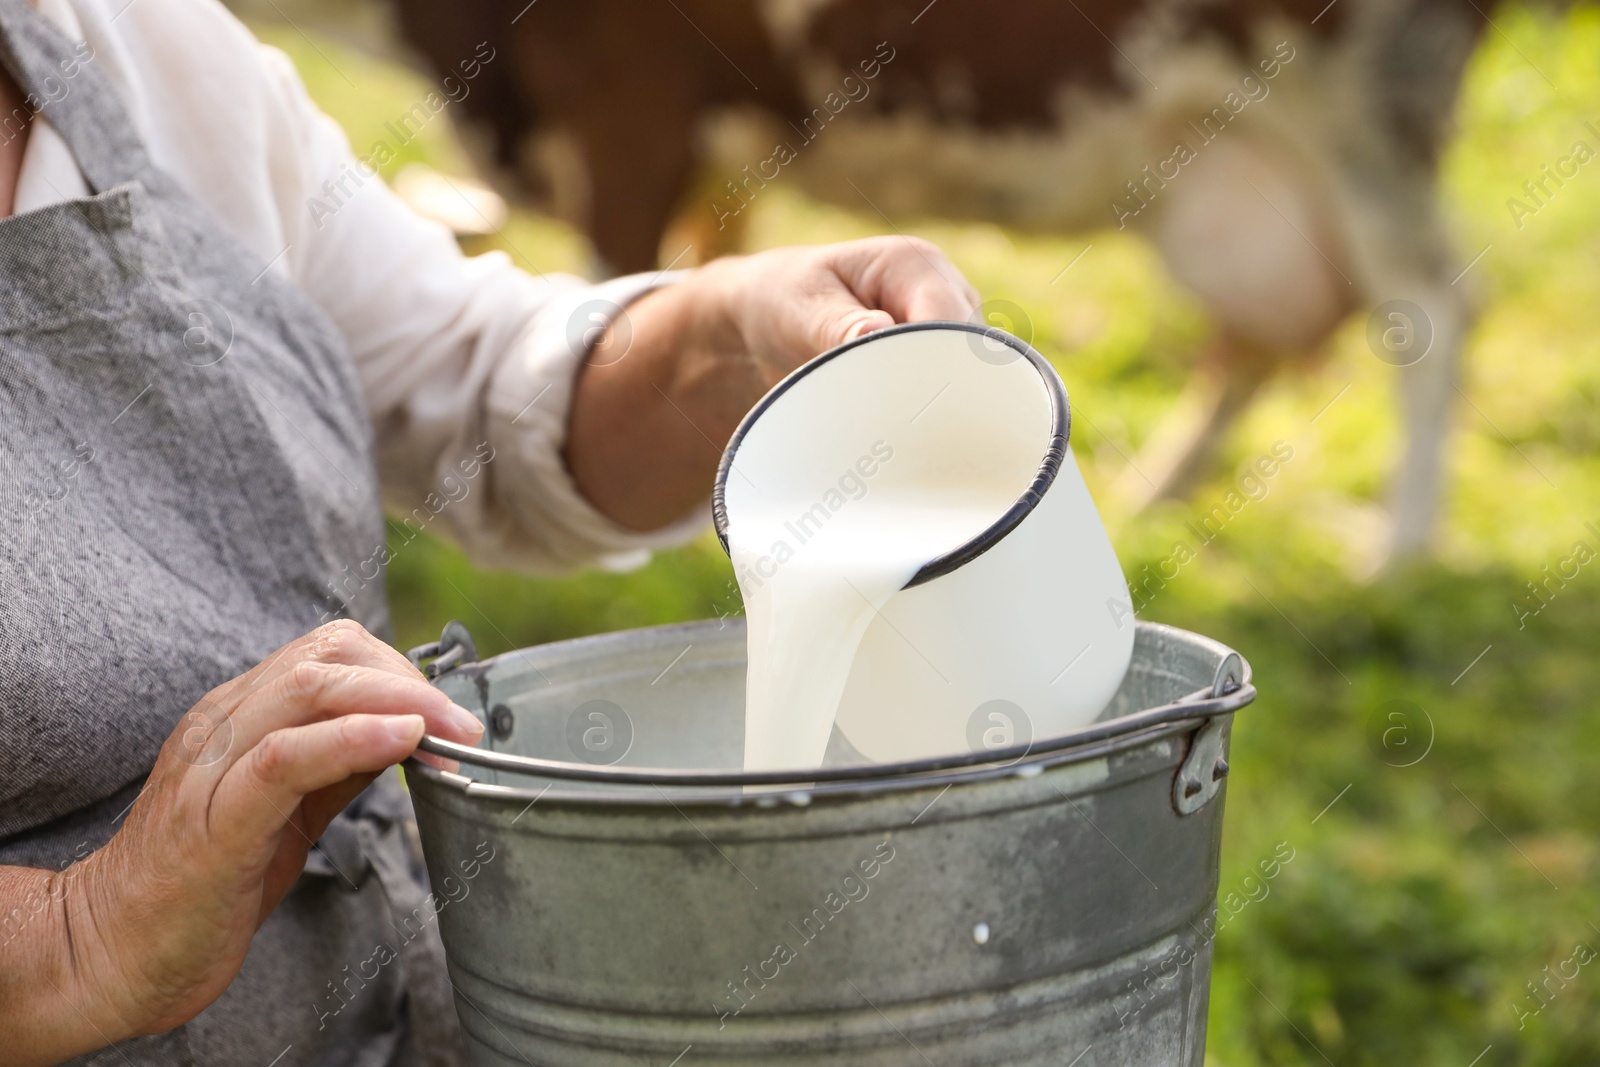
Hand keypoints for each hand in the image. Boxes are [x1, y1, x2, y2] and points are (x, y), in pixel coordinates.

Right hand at [8, 620, 482, 1062]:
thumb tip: (412, 729)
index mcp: (240, 716)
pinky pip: (285, 758)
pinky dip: (351, 739)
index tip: (447, 712)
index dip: (399, 669)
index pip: (329, 650)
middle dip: (410, 679)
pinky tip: (402, 743)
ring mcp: (212, 767)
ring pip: (308, 689)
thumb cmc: (206, 883)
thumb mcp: (290, 808)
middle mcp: (223, 725)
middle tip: (463, 723)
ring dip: (397, 700)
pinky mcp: (213, 821)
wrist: (116, 951)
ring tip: (448, 730)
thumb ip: (341, 764)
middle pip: (327, 655)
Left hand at [566, 236, 980, 529]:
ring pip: (969, 380)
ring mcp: (950, 333)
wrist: (770, 319)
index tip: (910, 411)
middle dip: (948, 395)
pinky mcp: (942, 367)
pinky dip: (934, 420)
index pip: (948, 320)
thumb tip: (877, 336)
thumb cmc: (782, 303)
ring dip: (940, 411)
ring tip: (902, 446)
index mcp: (914, 265)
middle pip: (970, 354)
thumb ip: (836, 326)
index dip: (937, 365)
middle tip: (908, 442)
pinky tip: (914, 450)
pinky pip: (954, 395)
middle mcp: (946, 294)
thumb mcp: (798, 309)